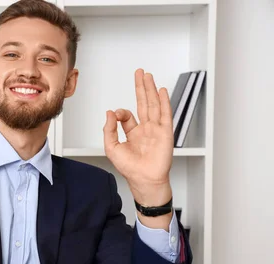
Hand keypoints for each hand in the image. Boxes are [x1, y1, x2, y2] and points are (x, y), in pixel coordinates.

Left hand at [103, 68, 172, 206]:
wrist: (144, 179)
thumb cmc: (130, 168)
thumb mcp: (112, 148)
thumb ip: (109, 129)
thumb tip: (108, 113)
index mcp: (132, 133)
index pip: (127, 116)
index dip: (119, 113)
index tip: (114, 115)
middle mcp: (145, 129)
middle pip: (143, 103)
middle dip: (141, 87)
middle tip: (139, 73)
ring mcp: (156, 129)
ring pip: (153, 104)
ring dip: (151, 89)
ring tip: (148, 76)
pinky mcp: (165, 132)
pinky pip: (165, 113)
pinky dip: (163, 101)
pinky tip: (161, 91)